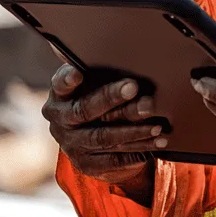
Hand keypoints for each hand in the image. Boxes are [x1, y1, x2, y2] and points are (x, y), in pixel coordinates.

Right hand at [42, 65, 165, 205]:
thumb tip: (126, 52)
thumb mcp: (92, 82)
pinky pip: (114, 159)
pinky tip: (156, 142)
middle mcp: (61, 121)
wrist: (86, 134)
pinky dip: (137, 151)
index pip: (60, 85)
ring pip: (103, 137)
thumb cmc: (94, 96)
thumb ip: (101, 70)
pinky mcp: (86, 163)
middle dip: (111, 98)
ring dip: (132, 130)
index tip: (77, 73)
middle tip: (133, 87)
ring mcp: (71, 144)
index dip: (67, 79)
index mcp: (59, 96)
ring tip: (156, 123)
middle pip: (85, 110)